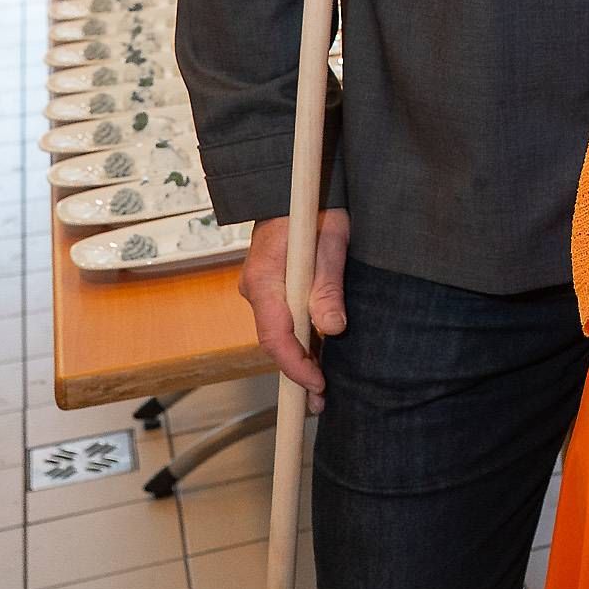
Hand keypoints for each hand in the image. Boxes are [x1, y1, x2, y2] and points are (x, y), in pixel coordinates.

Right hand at [239, 208, 349, 411]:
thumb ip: (328, 284)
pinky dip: (300, 344)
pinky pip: (283, 322)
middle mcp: (256, 289)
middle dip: (297, 373)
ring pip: (278, 334)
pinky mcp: (272, 290)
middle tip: (321, 402)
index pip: (274, 335)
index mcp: (264, 278)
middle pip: (274, 341)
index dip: (295, 365)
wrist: (293, 186)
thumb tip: (332, 328)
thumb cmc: (314, 207)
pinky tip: (317, 363)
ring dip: (299, 362)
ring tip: (320, 394)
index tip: (316, 384)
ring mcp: (262, 290)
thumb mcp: (330, 240)